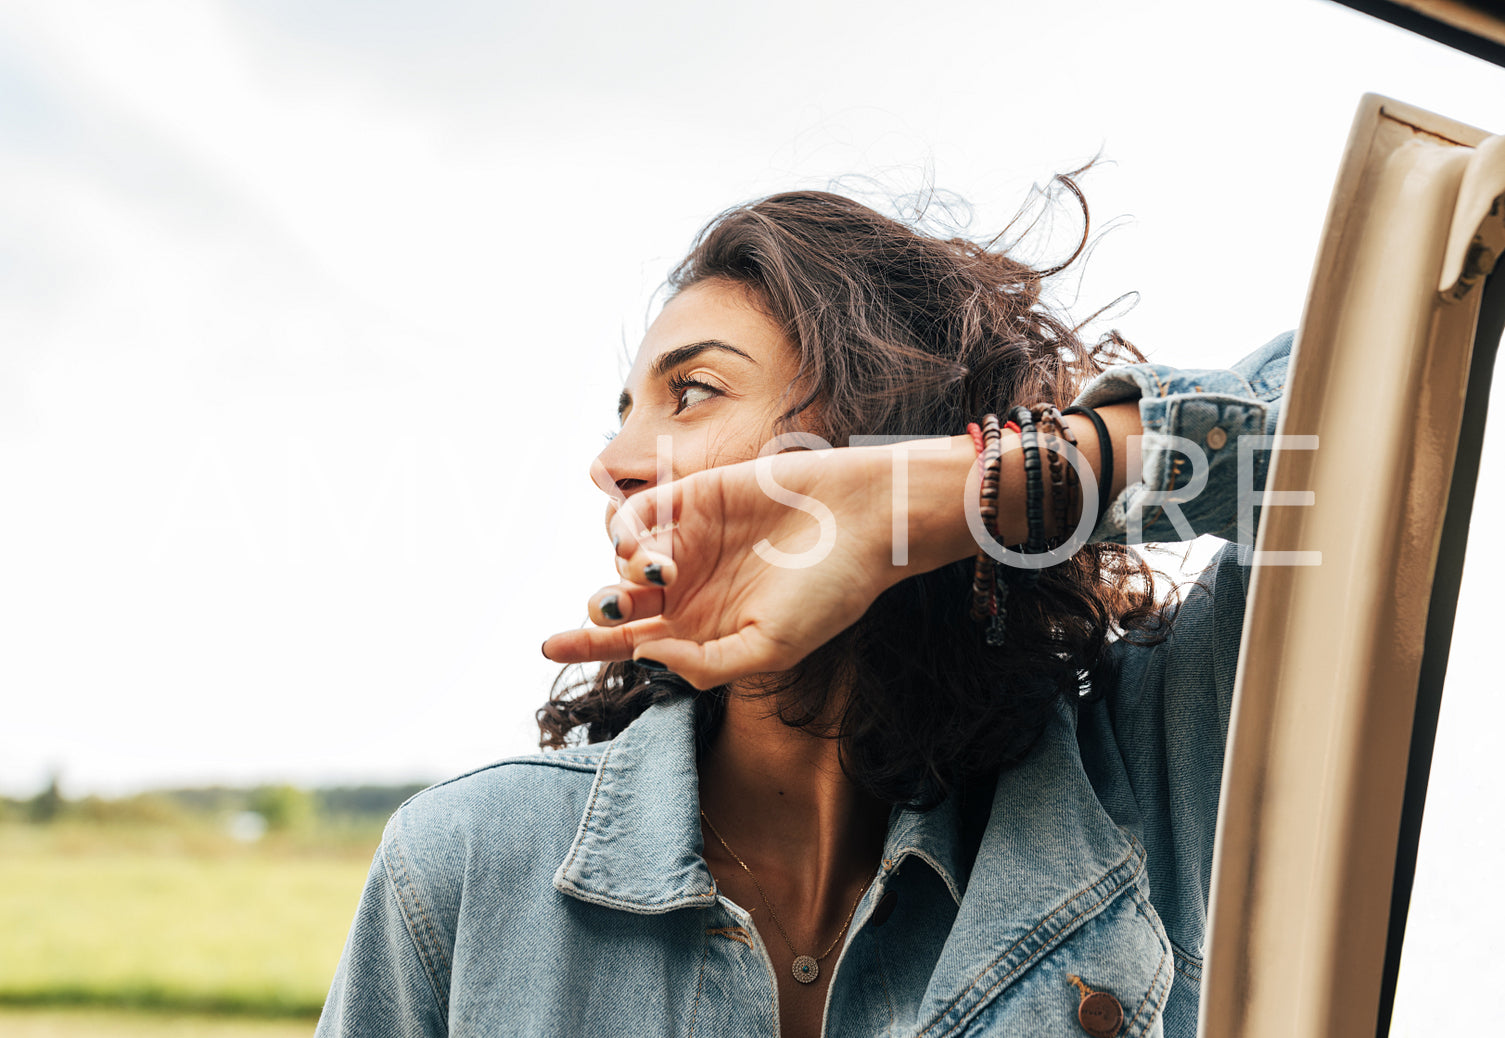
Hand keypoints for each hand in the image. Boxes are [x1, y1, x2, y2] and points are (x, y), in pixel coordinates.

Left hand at [541, 441, 972, 688]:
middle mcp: (691, 588)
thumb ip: (704, 665)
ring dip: (623, 572)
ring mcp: (690, 542)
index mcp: (704, 631)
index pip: (631, 643)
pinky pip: (639, 516)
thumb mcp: (770, 649)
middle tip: (608, 609)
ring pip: (622, 562)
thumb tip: (643, 653)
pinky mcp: (693, 499)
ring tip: (659, 572)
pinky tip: (652, 548)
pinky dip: (630, 531)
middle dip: (598, 612)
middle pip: (618, 604)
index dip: (585, 645)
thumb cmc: (829, 592)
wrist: (864, 519)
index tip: (545, 647)